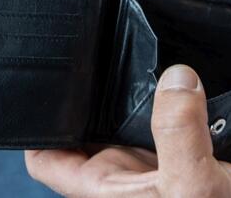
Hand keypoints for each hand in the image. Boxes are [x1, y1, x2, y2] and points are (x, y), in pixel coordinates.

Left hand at [25, 65, 230, 197]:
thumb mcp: (192, 184)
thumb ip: (179, 131)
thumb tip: (176, 77)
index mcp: (106, 189)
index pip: (47, 158)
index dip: (38, 126)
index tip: (43, 84)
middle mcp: (124, 174)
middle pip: (90, 126)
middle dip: (94, 93)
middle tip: (99, 47)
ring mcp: (153, 164)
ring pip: (131, 118)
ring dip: (138, 92)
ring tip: (140, 51)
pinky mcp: (183, 157)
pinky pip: (169, 119)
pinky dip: (173, 99)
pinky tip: (182, 77)